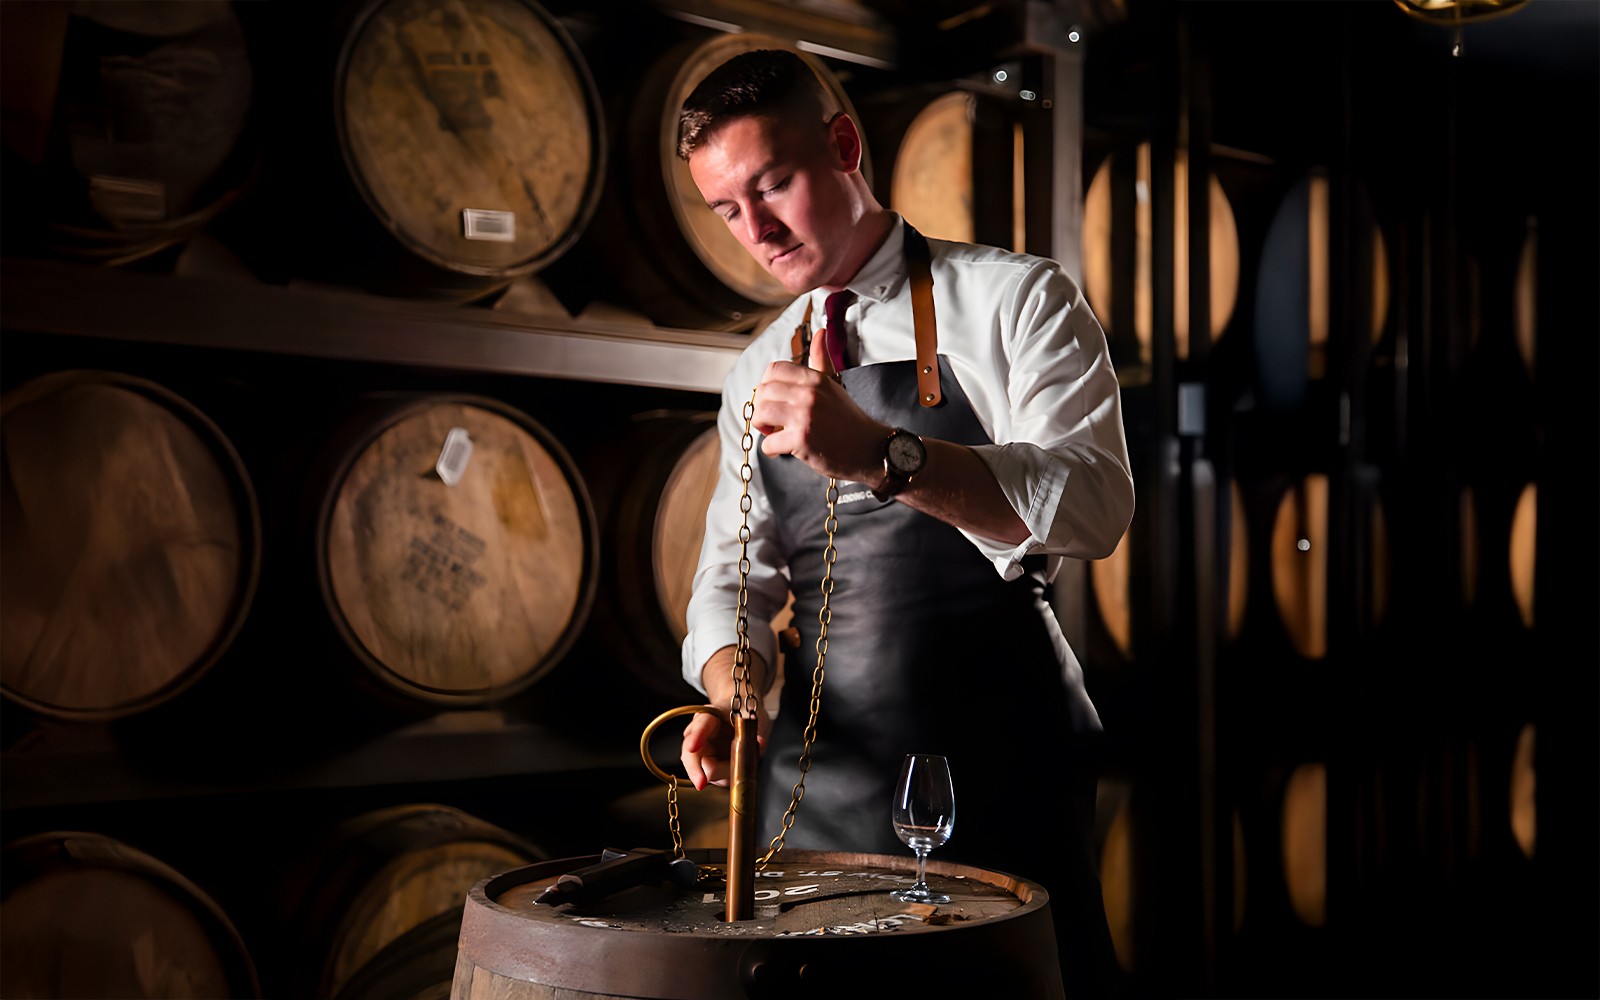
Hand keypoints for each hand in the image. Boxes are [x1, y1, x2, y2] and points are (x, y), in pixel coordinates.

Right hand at [679, 704, 769, 790]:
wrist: (741, 715)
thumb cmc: (744, 713)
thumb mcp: (753, 718)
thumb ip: (756, 730)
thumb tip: (759, 742)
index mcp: (709, 716)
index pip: (701, 724)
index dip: (696, 736)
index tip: (693, 748)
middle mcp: (699, 733)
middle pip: (690, 753)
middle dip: (695, 769)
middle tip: (701, 783)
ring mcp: (700, 750)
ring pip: (701, 769)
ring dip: (720, 774)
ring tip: (740, 766)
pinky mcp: (706, 765)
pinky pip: (712, 776)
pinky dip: (725, 776)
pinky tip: (735, 770)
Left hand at [752, 328, 885, 482]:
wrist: (868, 448)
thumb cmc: (848, 419)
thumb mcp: (834, 383)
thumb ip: (821, 360)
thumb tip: (819, 334)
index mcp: (815, 378)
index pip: (773, 369)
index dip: (766, 385)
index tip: (772, 398)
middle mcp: (809, 393)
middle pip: (763, 391)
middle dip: (761, 407)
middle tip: (771, 419)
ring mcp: (805, 416)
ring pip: (761, 412)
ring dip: (762, 426)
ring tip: (773, 432)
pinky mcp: (802, 439)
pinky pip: (768, 442)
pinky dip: (770, 449)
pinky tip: (781, 448)